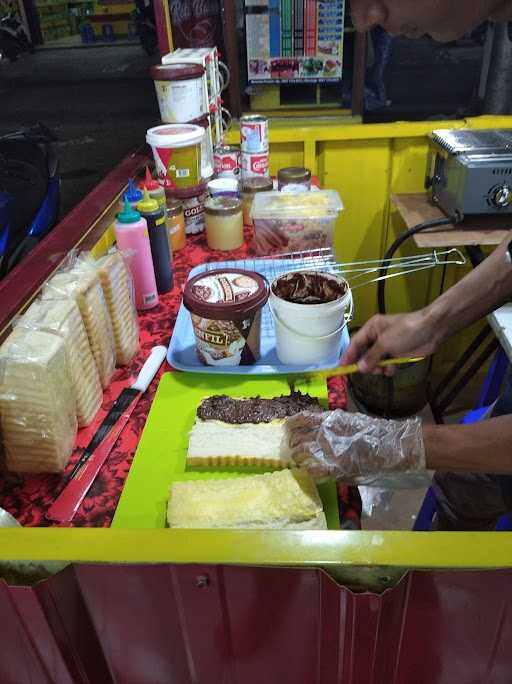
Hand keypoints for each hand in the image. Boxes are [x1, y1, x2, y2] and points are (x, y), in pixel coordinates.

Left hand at [286, 410, 424, 484]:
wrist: (391, 445)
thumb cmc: (373, 433)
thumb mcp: (350, 421)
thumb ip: (333, 425)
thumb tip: (318, 427)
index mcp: (330, 419)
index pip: (302, 418)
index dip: (290, 423)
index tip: (285, 427)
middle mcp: (326, 431)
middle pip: (298, 436)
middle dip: (291, 443)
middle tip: (290, 448)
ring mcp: (331, 449)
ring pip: (302, 452)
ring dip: (297, 456)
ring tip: (296, 460)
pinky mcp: (337, 467)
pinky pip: (316, 470)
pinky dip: (310, 471)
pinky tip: (308, 472)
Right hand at [341, 310, 439, 374]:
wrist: (432, 331)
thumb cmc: (407, 331)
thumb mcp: (385, 343)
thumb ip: (371, 356)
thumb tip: (360, 368)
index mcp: (372, 328)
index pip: (355, 343)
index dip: (348, 355)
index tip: (341, 367)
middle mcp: (378, 337)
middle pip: (364, 354)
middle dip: (366, 363)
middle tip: (368, 370)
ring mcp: (388, 346)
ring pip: (375, 361)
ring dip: (378, 367)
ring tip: (384, 368)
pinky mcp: (397, 354)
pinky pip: (387, 365)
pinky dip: (389, 368)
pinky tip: (394, 367)